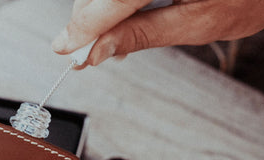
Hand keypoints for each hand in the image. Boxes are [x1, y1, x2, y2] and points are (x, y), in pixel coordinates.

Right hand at [51, 0, 263, 65]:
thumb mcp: (199, 23)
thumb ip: (143, 33)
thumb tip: (99, 50)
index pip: (110, 1)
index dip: (83, 26)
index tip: (65, 48)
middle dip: (90, 17)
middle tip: (88, 49)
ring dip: (100, 6)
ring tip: (107, 34)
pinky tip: (119, 12)